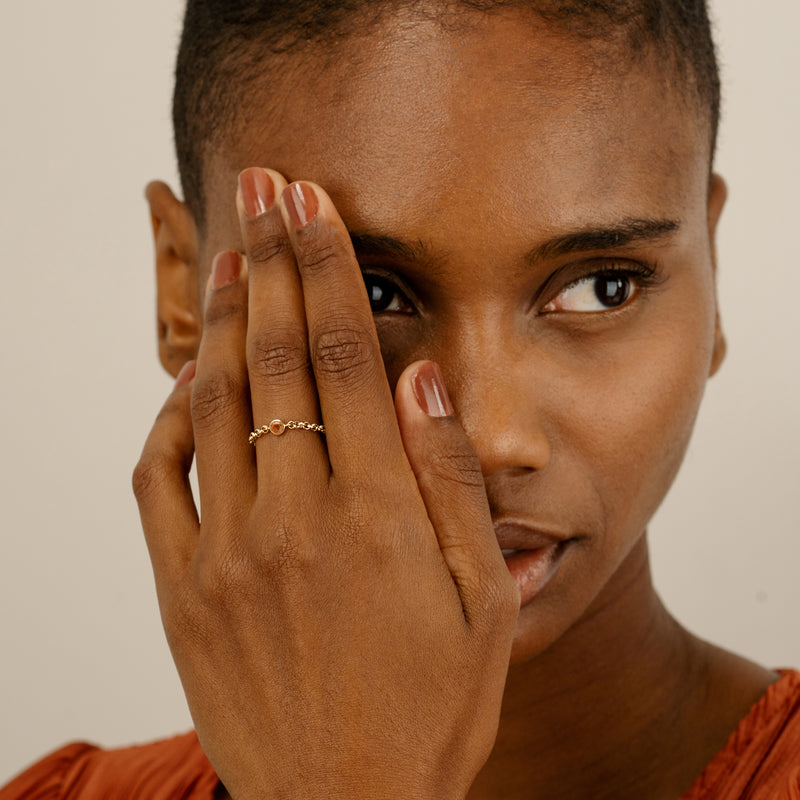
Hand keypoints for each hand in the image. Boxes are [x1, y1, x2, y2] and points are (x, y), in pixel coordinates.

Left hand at [133, 168, 518, 799]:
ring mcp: (226, 552)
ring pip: (215, 402)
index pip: (348, 353)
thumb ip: (451, 482)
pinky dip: (169, 417)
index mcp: (378, 515)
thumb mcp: (482, 601)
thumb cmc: (429, 708)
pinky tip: (188, 379)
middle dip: (273, 260)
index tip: (311, 202)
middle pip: (280, 356)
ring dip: (225, 318)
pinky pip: (159, 479)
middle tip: (262, 188)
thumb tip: (419, 379)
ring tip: (232, 256)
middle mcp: (295, 518)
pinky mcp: (182, 588)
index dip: (328, 265)